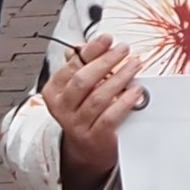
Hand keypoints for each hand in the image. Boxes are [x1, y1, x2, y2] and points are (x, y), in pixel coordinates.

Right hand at [41, 32, 149, 177]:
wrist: (87, 150)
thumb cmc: (85, 113)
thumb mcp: (79, 89)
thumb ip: (82, 67)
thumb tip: (90, 45)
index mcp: (54, 91)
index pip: (72, 66)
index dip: (91, 50)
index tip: (107, 39)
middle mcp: (61, 108)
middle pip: (83, 80)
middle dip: (105, 61)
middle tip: (124, 49)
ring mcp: (76, 124)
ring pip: (98, 97)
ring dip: (119, 78)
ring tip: (134, 65)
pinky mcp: (94, 137)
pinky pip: (109, 116)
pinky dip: (124, 101)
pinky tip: (136, 91)